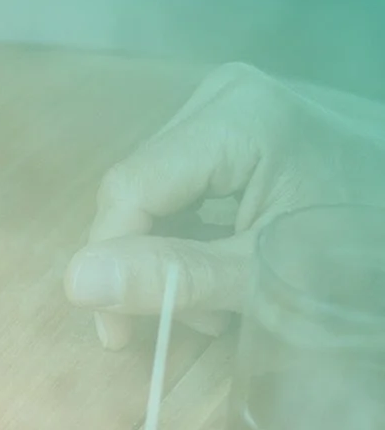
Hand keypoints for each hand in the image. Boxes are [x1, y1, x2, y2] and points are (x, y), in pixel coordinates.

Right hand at [68, 64, 383, 347]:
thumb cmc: (369, 246)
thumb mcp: (274, 273)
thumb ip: (177, 276)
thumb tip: (74, 283)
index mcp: (238, 118)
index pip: (132, 188)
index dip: (112, 260)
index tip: (118, 334)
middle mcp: (223, 95)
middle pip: (143, 186)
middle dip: (153, 261)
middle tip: (185, 322)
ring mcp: (231, 103)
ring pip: (159, 187)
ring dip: (173, 251)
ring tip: (218, 300)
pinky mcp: (238, 120)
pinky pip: (186, 179)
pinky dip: (196, 230)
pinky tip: (227, 264)